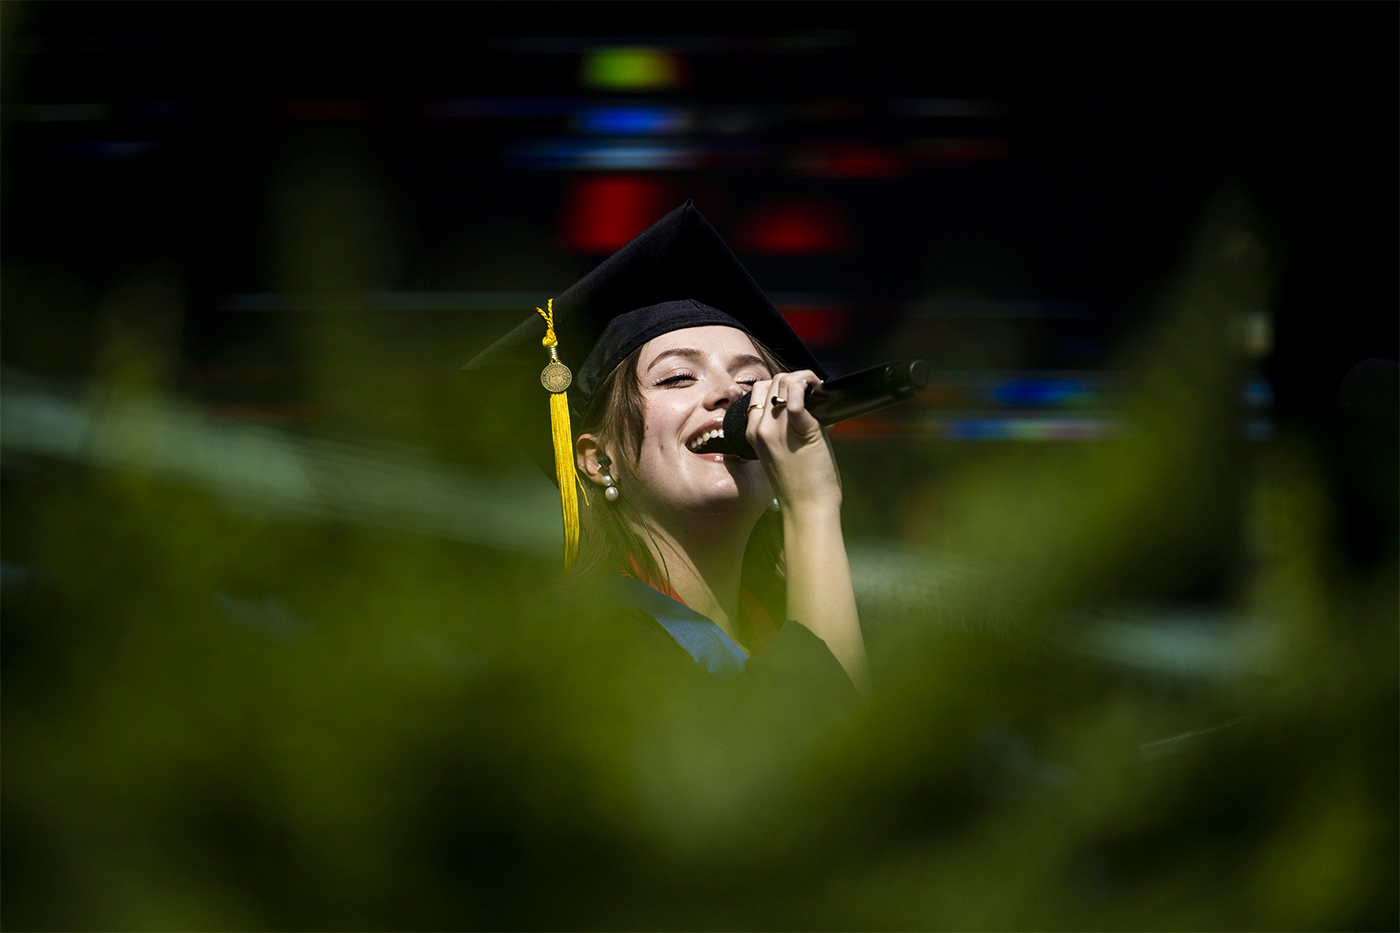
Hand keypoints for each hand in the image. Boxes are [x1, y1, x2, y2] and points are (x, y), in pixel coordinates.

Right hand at [745, 370, 841, 514]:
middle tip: (813, 388)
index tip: (798, 391)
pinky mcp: (801, 431)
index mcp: (753, 433)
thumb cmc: (799, 484)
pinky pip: (797, 399)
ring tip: (816, 389)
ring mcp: (778, 430)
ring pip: (784, 383)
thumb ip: (785, 428)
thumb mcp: (779, 453)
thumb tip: (810, 404)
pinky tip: (818, 391)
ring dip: (803, 379)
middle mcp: (761, 428)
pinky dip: (807, 388)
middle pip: (772, 383)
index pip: (758, 391)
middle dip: (794, 379)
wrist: (807, 508)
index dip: (779, 386)